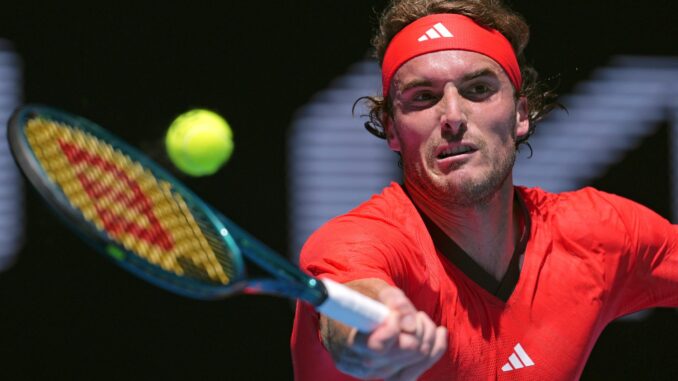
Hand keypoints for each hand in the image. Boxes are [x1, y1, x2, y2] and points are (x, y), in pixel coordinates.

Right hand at [323, 282, 447, 380]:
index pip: (378, 345)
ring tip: (420, 318)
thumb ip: (393, 301)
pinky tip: (439, 332)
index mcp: (353, 344)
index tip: (394, 314)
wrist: (350, 316)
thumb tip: (411, 325)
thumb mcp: (374, 290)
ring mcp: (381, 374)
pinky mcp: (395, 376)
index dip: (393, 326)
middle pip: (407, 349)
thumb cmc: (362, 299)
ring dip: (427, 334)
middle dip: (418, 326)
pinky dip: (436, 348)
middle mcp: (364, 365)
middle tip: (414, 312)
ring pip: (419, 357)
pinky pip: (424, 366)